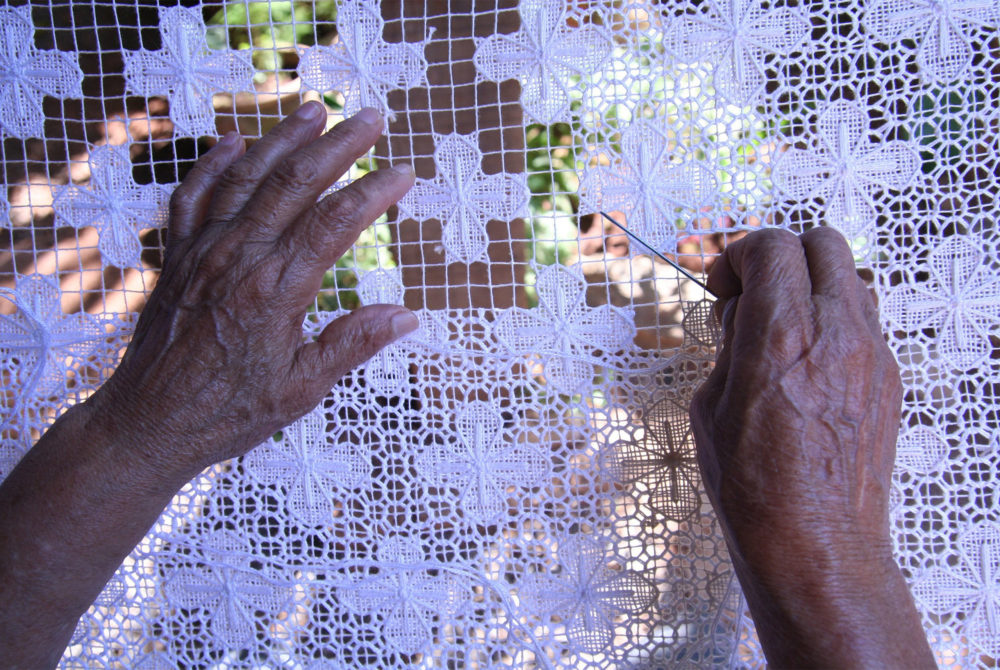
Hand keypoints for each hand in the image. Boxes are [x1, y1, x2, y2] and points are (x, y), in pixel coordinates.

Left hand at [86, 102, 417, 480]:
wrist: (147, 424)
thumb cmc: (227, 413)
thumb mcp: (301, 389)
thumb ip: (352, 344)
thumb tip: (405, 317)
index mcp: (276, 290)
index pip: (335, 222)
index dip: (374, 192)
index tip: (403, 173)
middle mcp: (237, 257)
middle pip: (295, 182)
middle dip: (339, 144)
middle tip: (372, 118)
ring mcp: (201, 251)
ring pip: (246, 176)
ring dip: (283, 138)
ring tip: (314, 110)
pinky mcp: (176, 256)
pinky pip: (192, 195)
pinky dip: (212, 164)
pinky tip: (233, 140)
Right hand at [689, 228, 933, 667]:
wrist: (815, 545)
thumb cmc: (757, 491)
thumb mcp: (712, 407)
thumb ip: (729, 347)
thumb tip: (740, 320)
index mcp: (782, 335)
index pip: (771, 247)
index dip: (737, 255)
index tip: (722, 283)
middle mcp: (836, 334)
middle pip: (820, 244)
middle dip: (778, 256)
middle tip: (750, 293)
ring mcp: (871, 355)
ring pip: (848, 277)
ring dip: (809, 287)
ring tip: (779, 330)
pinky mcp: (888, 379)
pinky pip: (863, 320)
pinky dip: (831, 322)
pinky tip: (805, 364)